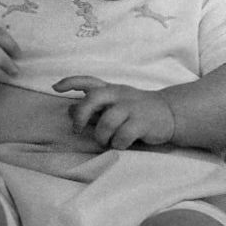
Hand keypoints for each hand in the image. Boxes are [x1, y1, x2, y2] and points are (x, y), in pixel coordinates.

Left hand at [53, 76, 174, 148]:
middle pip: (93, 99)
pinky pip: (122, 136)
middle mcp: (120, 95)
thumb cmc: (136, 110)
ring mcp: (132, 108)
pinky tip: (121, 144)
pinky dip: (118, 144)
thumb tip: (68, 109)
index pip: (88, 81)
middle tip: (76, 129)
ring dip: (101, 136)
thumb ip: (93, 107)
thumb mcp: (115, 104)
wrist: (170, 112)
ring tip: (106, 141)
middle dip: (80, 115)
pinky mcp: (142, 122)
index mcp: (111, 90)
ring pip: (106, 122)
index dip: (70, 82)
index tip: (56, 88)